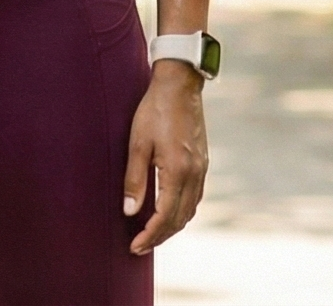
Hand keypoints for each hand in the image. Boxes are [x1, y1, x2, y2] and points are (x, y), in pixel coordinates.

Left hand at [123, 60, 207, 254]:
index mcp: (178, 171)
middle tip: (139, 246)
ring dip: (172, 226)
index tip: (134, 246)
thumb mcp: (137, 143)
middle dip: (160, 236)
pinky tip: (168, 211)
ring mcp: (202, 169)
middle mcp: (195, 174)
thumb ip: (134, 179)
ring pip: (190, 210)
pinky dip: (182, 211)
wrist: (180, 86)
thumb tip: (129, 212)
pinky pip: (195, 197)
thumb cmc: (154, 111)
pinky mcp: (203, 163)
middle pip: (180, 218)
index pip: (165, 216)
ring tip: (151, 233)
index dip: (150, 235)